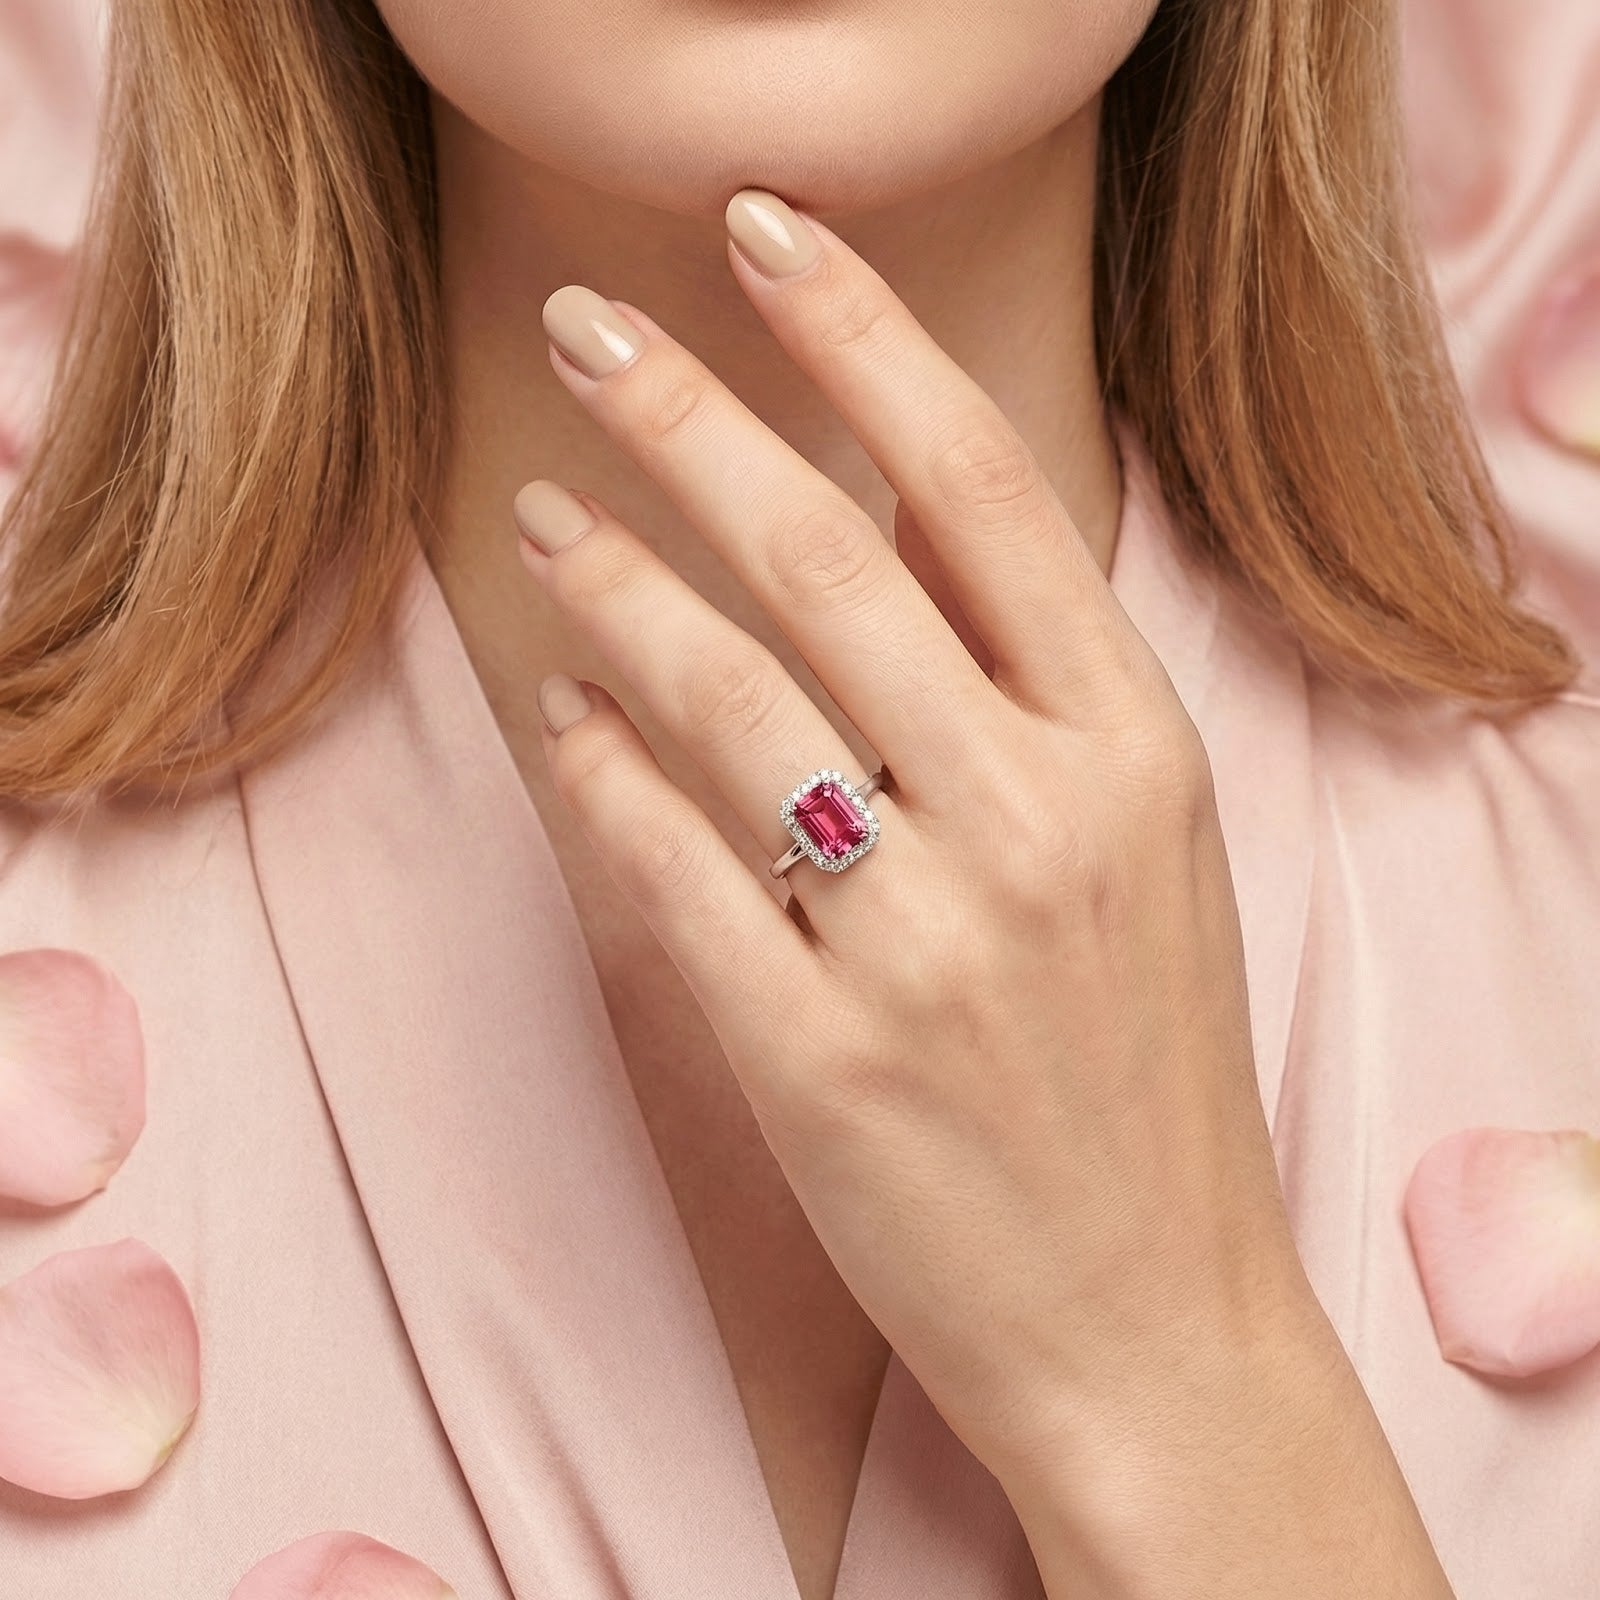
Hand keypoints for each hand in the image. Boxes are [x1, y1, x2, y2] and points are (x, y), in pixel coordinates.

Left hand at [513, 189, 1311, 1499]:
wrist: (1156, 1315)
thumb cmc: (1145, 1069)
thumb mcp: (1146, 846)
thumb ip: (1030, 680)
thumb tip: (885, 511)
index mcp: (1133, 750)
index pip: (982, 485)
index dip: (860, 336)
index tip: (759, 235)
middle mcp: (1037, 823)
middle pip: (824, 557)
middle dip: (685, 418)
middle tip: (588, 335)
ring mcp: (927, 947)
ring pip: (723, 704)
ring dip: (614, 589)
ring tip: (548, 520)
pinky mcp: (822, 1062)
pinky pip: (672, 874)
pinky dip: (599, 780)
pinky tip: (563, 718)